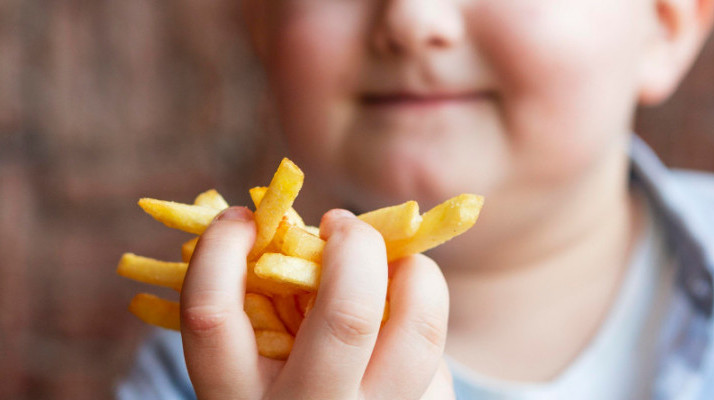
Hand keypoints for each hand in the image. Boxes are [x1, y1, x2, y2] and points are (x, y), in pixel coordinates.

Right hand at [180, 206, 454, 398]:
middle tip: (341, 225)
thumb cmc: (288, 387)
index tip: (243, 217)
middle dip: (356, 245)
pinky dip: (423, 316)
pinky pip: (436, 353)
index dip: (221, 248)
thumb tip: (313, 231)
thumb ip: (273, 307)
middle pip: (349, 315)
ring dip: (415, 272)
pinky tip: (403, 320)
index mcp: (239, 396)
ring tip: (397, 260)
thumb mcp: (258, 362)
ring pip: (418, 330)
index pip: (211, 314)